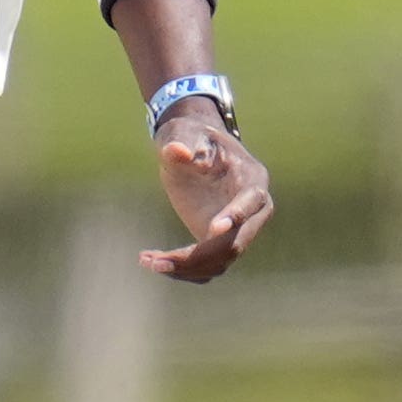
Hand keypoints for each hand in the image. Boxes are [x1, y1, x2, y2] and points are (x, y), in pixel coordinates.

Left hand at [142, 104, 270, 281]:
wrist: (192, 147)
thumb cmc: (191, 135)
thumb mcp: (183, 132)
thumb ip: (181, 140)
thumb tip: (177, 152)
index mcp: (252, 177)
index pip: (252, 200)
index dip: (236, 215)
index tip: (213, 230)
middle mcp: (254, 210)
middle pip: (236, 243)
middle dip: (199, 256)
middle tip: (158, 261)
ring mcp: (238, 229)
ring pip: (220, 261)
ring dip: (186, 268)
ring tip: (147, 260)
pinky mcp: (219, 242)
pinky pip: (207, 266)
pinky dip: (182, 270)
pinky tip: (151, 261)